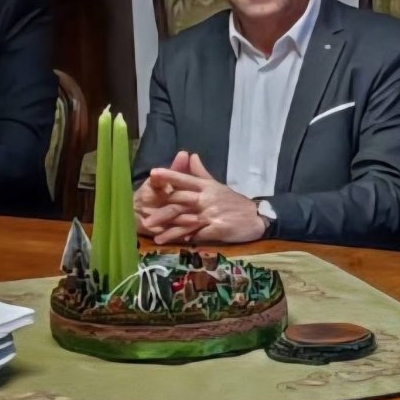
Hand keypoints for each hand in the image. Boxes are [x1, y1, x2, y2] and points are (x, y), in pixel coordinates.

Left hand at [143, 154, 264, 244]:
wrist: (256, 217)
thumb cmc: (233, 202)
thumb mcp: (217, 185)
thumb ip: (200, 173)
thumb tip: (190, 155)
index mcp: (206, 186)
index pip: (184, 179)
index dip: (169, 176)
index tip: (153, 174)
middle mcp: (206, 198)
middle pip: (181, 202)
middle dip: (162, 210)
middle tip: (144, 216)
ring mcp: (212, 214)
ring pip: (187, 221)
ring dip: (170, 230)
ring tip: (156, 237)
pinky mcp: (217, 229)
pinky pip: (199, 234)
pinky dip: (188, 239)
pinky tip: (177, 243)